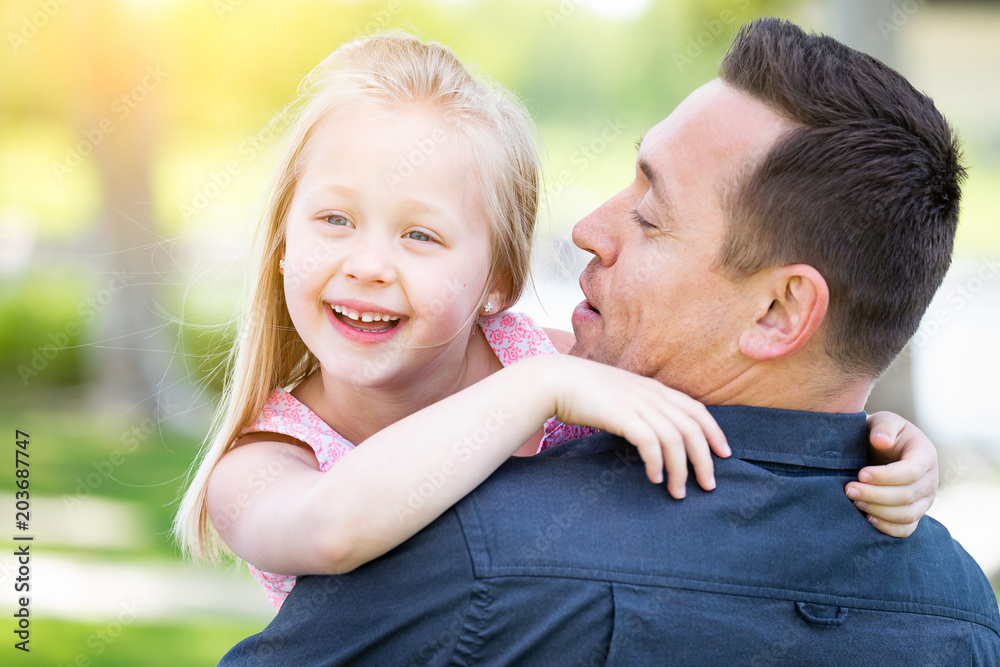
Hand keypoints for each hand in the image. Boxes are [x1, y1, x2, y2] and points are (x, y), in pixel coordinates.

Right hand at [546, 356, 729, 498]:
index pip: (697, 410)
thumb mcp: (622, 396)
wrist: (556, 380)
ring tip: (678, 492)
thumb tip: (654, 434)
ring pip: (675, 439)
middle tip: (708, 486)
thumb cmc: (586, 392)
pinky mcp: (622, 416)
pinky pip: (650, 443)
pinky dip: (657, 463)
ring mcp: (638, 404)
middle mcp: (652, 395)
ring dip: (680, 470)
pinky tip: (654, 478)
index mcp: (656, 389)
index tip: (724, 455)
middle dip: (705, 460)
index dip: (715, 433)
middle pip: (693, 428)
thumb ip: (641, 409)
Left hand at [844, 411, 937, 537]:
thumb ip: (883, 427)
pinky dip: (886, 527)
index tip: (860, 474)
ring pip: (906, 515)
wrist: (879, 449)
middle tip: (848, 489)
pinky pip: (905, 530)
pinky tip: (866, 518)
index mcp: (925, 454)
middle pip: (907, 496)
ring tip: (854, 501)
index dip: (885, 476)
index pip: (911, 471)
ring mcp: (924, 500)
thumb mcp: (883, 421)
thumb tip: (882, 440)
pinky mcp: (913, 514)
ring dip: (878, 511)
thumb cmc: (880, 433)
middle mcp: (930, 480)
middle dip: (875, 495)